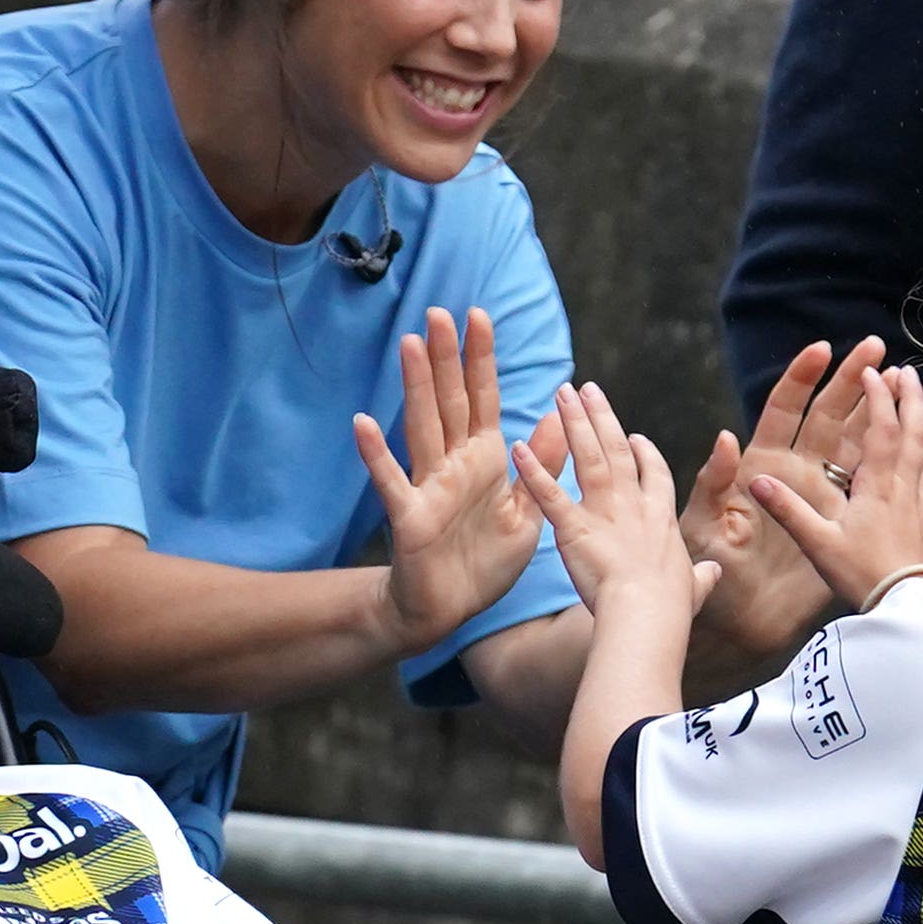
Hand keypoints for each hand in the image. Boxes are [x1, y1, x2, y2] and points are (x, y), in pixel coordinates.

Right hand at [350, 310, 576, 656]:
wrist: (449, 611)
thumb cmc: (484, 563)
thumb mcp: (529, 512)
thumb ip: (543, 464)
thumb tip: (560, 416)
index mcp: (486, 460)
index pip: (483, 398)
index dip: (481, 359)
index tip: (478, 315)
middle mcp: (454, 464)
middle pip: (449, 401)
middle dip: (447, 358)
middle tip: (439, 311)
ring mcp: (428, 487)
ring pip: (422, 427)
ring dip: (416, 387)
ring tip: (410, 346)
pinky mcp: (409, 517)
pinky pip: (391, 482)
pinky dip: (377, 455)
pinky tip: (363, 424)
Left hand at [535, 381, 707, 626]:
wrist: (648, 614)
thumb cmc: (671, 607)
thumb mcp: (694, 587)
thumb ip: (701, 577)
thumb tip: (713, 573)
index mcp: (661, 517)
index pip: (655, 473)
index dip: (645, 453)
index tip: (635, 436)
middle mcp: (632, 504)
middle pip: (617, 449)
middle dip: (601, 416)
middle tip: (587, 388)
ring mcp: (603, 512)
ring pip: (587, 456)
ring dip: (573, 422)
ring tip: (561, 393)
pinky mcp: (573, 528)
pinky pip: (549, 494)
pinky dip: (532, 470)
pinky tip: (518, 448)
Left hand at [685, 339, 894, 661]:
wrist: (737, 624)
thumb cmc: (713, 573)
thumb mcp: (704, 526)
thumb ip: (713, 483)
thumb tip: (726, 437)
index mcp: (763, 465)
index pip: (784, 409)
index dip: (802, 378)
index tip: (822, 348)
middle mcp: (797, 472)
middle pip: (829, 415)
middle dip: (852, 379)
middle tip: (878, 346)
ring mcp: (824, 496)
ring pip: (859, 443)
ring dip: (882, 412)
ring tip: (908, 382)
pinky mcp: (844, 524)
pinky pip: (876, 486)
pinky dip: (899, 463)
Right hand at [732, 361, 922, 615]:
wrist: (903, 610)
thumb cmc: (860, 575)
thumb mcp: (816, 543)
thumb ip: (787, 510)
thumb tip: (754, 479)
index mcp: (876, 485)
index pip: (881, 428)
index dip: (877, 397)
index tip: (872, 371)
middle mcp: (904, 489)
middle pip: (912, 433)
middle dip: (910, 400)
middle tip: (907, 373)